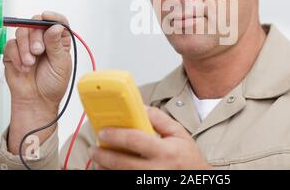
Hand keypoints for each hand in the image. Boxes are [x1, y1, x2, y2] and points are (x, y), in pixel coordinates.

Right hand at [3, 11, 71, 153]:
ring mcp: (28, 45)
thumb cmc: (52, 84)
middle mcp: (43, 40)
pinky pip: (11, 45)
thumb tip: (55, 27)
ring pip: (22, 32)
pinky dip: (16, 56)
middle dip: (36, 36)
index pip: (58, 22)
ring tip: (30, 63)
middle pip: (37, 23)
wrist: (36, 100)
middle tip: (38, 51)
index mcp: (59, 41)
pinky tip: (23, 67)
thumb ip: (56, 44)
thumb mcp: (60, 64)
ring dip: (25, 47)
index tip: (47, 17)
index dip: (53, 17)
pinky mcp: (14, 53)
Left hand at [89, 107, 211, 169]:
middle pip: (121, 163)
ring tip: (98, 158)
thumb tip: (140, 107)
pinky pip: (124, 181)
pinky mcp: (144, 186)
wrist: (195, 179)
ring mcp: (148, 181)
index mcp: (165, 152)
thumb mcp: (178, 133)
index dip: (116, 135)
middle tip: (94, 147)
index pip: (135, 141)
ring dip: (105, 167)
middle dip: (103, 154)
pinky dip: (112, 174)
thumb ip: (159, 119)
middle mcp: (156, 170)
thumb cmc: (187, 158)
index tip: (104, 131)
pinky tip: (108, 169)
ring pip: (119, 175)